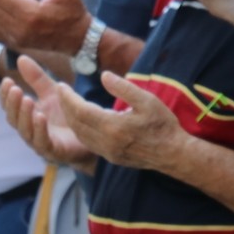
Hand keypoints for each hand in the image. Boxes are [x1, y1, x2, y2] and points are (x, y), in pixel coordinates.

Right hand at [0, 56, 94, 169]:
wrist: (93, 135)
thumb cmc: (68, 115)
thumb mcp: (53, 92)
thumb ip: (37, 78)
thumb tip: (21, 58)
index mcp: (28, 117)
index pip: (11, 107)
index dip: (7, 95)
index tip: (7, 81)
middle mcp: (30, 130)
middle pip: (14, 120)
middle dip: (13, 104)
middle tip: (15, 89)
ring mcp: (40, 142)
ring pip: (26, 131)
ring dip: (24, 115)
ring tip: (27, 100)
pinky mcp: (54, 151)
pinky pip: (42, 142)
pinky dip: (39, 130)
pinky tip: (40, 117)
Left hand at [58, 70, 186, 169]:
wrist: (173, 153)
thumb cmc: (163, 124)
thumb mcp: (147, 100)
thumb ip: (123, 88)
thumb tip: (104, 75)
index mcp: (113, 126)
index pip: (81, 110)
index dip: (68, 97)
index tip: (61, 85)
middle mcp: (106, 141)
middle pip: (76, 123)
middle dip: (65, 106)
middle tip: (61, 92)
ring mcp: (107, 152)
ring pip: (79, 135)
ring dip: (70, 119)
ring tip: (68, 104)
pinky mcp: (110, 157)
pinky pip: (87, 143)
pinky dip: (80, 130)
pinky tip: (82, 121)